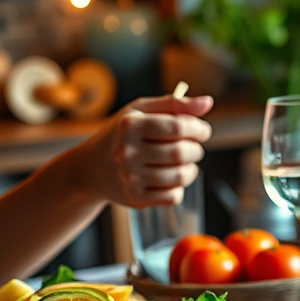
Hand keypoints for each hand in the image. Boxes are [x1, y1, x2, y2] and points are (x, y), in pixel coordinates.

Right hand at [77, 95, 213, 207]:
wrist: (92, 168)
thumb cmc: (124, 134)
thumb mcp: (142, 111)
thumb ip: (175, 104)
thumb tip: (207, 103)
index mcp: (130, 126)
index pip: (178, 126)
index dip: (199, 129)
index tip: (202, 131)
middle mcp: (126, 152)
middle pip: (181, 153)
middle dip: (196, 150)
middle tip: (192, 148)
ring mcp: (130, 177)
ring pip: (181, 176)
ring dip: (191, 170)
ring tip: (184, 163)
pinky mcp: (136, 198)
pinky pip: (173, 196)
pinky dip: (179, 187)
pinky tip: (170, 178)